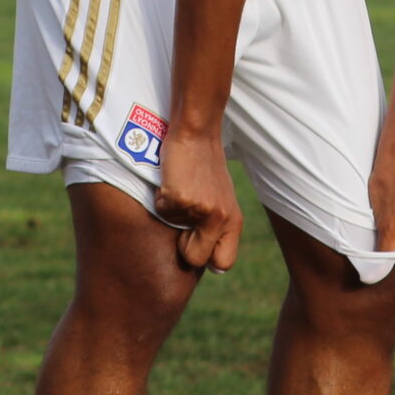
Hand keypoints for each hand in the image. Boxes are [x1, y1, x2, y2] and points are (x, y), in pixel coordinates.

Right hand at [156, 130, 243, 271]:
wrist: (196, 132)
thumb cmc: (206, 163)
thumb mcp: (221, 197)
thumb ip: (217, 224)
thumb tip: (207, 259)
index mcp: (233, 221)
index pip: (224, 262)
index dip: (206, 259)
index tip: (197, 245)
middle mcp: (219, 219)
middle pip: (195, 258)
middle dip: (183, 247)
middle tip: (182, 222)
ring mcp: (200, 211)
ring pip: (172, 232)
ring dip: (171, 212)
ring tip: (180, 187)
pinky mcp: (180, 199)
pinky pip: (161, 211)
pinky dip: (161, 198)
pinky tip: (171, 180)